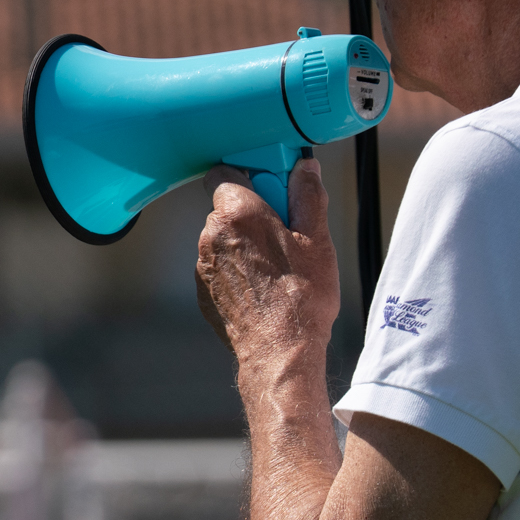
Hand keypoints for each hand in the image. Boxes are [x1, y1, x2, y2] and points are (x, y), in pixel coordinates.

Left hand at [196, 157, 339, 379]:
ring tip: (276, 267)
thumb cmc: (301, 297)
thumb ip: (307, 196)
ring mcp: (204, 264)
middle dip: (251, 213)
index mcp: (238, 213)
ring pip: (223, 238)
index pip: (225, 172)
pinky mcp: (203, 290)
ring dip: (243, 243)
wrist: (279, 351)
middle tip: (283, 233)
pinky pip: (219, 267)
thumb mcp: (316, 240)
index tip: (271, 192)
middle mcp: (212, 234)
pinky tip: (262, 287)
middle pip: (226, 207)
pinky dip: (236, 270)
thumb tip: (305, 169)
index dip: (249, 179)